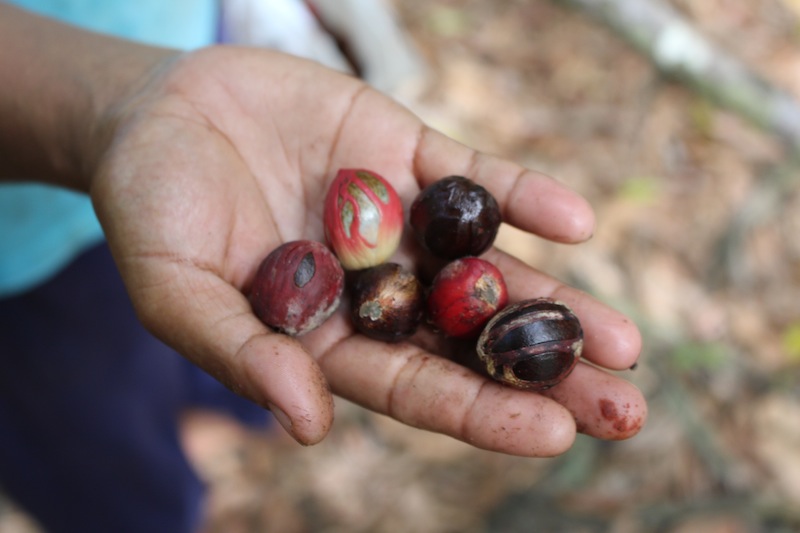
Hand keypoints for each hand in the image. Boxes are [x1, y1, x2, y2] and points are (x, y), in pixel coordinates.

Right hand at [91, 47, 645, 453]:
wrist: (157, 112)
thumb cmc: (152, 210)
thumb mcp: (174, 289)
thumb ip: (241, 353)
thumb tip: (309, 423)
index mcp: (329, 336)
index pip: (414, 386)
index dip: (480, 412)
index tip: (552, 436)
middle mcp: (378, 287)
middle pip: (473, 340)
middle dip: (546, 373)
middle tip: (625, 408)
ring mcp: (399, 221)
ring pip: (491, 269)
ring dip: (556, 300)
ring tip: (623, 341)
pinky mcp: (405, 153)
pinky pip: (472, 179)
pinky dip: (520, 197)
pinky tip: (573, 221)